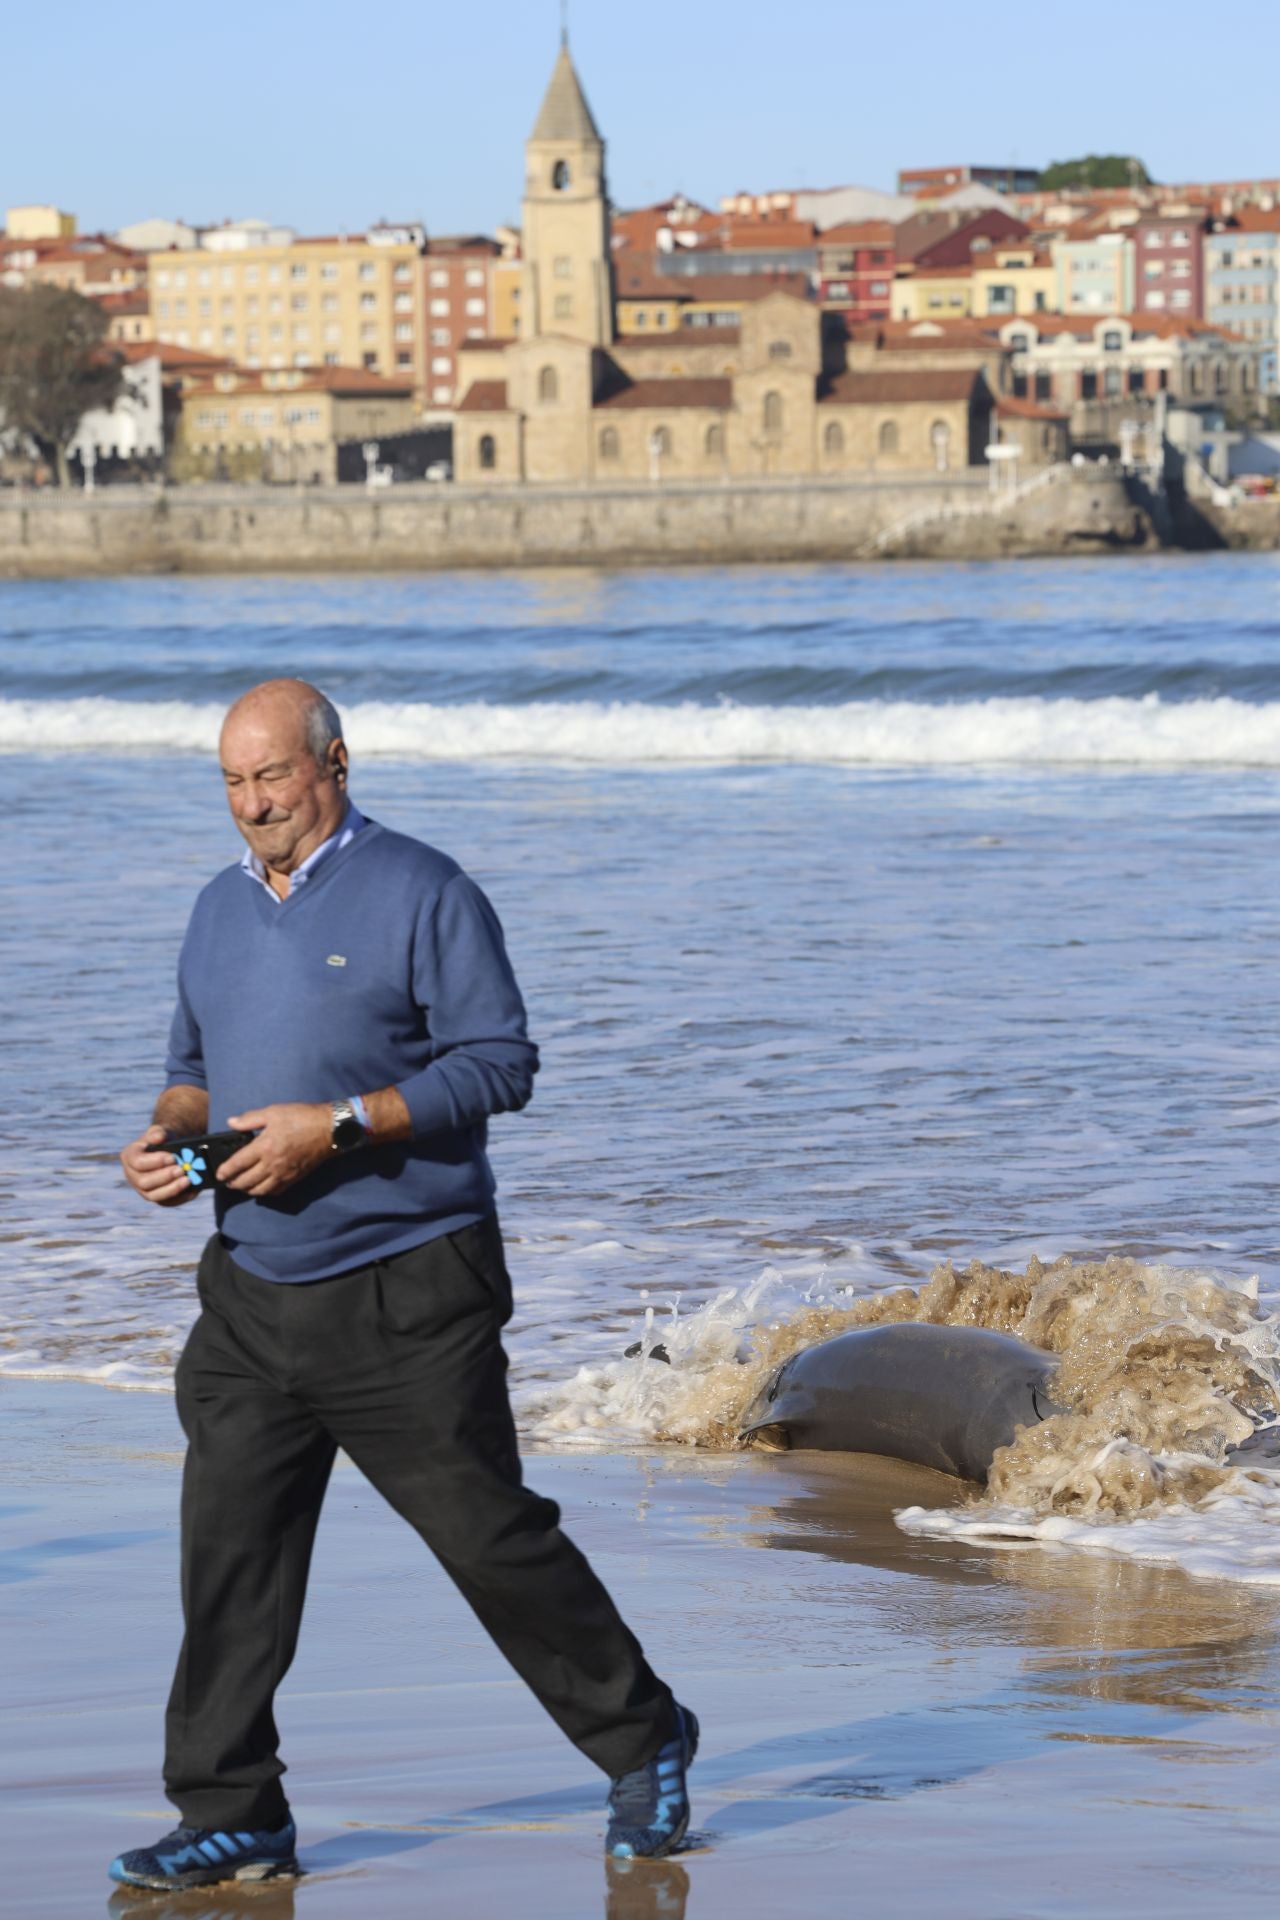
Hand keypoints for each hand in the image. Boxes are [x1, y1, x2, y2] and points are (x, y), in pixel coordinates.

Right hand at [121, 1125, 201, 1207]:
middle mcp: (133, 1176)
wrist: (170, 1149)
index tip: (172, 1157)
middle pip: (144, 1182)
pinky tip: (192, 1190)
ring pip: (154, 1196)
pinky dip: (180, 1197)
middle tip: (182, 1169)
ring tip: (188, 1179)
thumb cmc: (162, 1139)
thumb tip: (160, 1137)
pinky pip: (167, 1202)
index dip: (155, 1161)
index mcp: (129, 1157)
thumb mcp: (159, 1132)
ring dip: (172, 1189)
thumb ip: (158, 1132)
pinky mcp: (157, 1197)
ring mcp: (143, 1189)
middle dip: (164, 1177)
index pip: (137, 1162)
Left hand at [219, 1102, 333, 1196]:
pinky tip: (262, 1187)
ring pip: (260, 1190)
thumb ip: (250, 1119)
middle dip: (233, 1183)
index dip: (225, 1171)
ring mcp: (284, 1174)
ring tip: (242, 1186)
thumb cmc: (302, 1118)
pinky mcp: (294, 1178)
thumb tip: (232, 1122)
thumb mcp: (273, 1112)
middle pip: (246, 1181)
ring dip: (247, 1190)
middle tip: (227, 1181)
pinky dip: (265, 1192)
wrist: (329, 1130)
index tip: (219, 1174)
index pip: (238, 1164)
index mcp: (264, 1147)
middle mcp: (272, 1164)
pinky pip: (275, 1192)